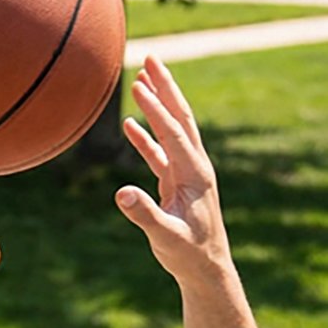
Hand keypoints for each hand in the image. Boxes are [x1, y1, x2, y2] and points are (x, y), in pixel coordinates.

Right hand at [114, 56, 235, 290]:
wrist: (206, 269)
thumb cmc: (188, 254)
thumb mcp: (166, 237)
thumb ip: (145, 215)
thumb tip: (122, 194)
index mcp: (195, 175)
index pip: (174, 133)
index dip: (156, 109)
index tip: (138, 84)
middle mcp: (195, 167)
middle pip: (181, 118)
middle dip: (166, 88)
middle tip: (151, 59)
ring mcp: (187, 173)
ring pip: (173, 129)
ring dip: (159, 103)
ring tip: (143, 78)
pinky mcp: (177, 182)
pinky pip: (160, 151)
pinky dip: (147, 134)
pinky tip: (131, 123)